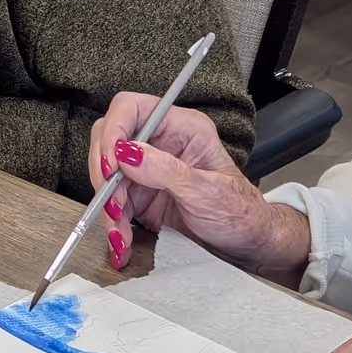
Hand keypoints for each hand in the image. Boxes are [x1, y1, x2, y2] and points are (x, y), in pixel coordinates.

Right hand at [86, 96, 308, 281]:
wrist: (246, 243)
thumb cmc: (239, 212)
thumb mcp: (207, 192)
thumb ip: (167, 170)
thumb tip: (126, 153)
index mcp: (182, 128)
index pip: (133, 109)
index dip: (114, 131)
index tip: (110, 164)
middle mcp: (161, 143)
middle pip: (111, 141)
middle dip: (106, 175)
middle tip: (112, 204)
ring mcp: (148, 170)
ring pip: (107, 176)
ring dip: (107, 207)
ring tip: (120, 234)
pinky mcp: (141, 195)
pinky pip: (114, 203)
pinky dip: (113, 224)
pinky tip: (121, 242)